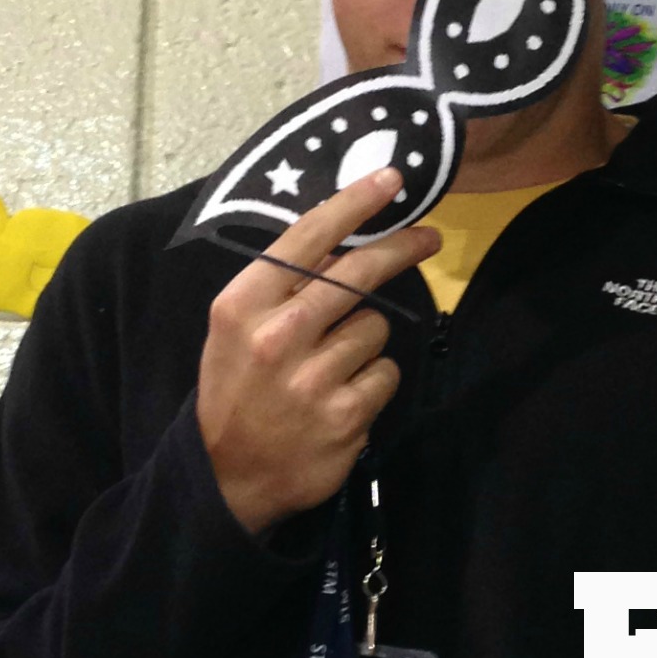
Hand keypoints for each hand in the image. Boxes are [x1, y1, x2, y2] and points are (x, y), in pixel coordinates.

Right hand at [197, 168, 437, 534]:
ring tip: (331, 366)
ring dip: (365, 341)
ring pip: (376, 327)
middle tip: (429, 238)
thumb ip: (282, 288)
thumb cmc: (235, 390)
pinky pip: (386, 373)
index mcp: (242, 306)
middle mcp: (276, 337)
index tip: (390, 179)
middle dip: (401, 249)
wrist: (227, 477)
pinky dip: (372, 381)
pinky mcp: (345, 417)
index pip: (307, 238)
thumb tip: (347, 240)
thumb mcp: (235, 330)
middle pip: (358, 274)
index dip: (354, 203)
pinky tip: (342, 397)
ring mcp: (313, 379)